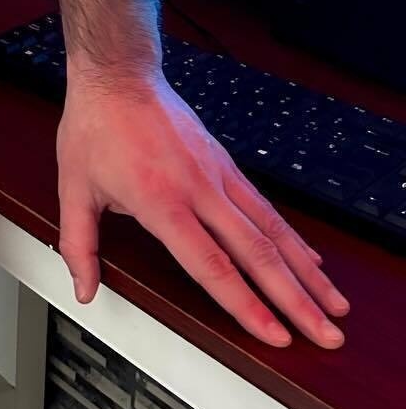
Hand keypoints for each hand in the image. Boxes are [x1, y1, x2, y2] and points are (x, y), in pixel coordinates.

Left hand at [56, 68, 350, 348]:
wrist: (119, 72)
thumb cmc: (97, 126)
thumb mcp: (74, 186)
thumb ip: (79, 244)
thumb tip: (84, 289)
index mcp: (161, 200)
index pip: (211, 264)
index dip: (246, 304)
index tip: (275, 336)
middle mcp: (199, 188)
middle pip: (257, 253)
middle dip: (296, 300)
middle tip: (327, 335)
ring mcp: (217, 174)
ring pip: (272, 229)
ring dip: (307, 271)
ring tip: (334, 306)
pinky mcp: (225, 163)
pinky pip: (265, 206)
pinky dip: (292, 236)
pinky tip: (310, 259)